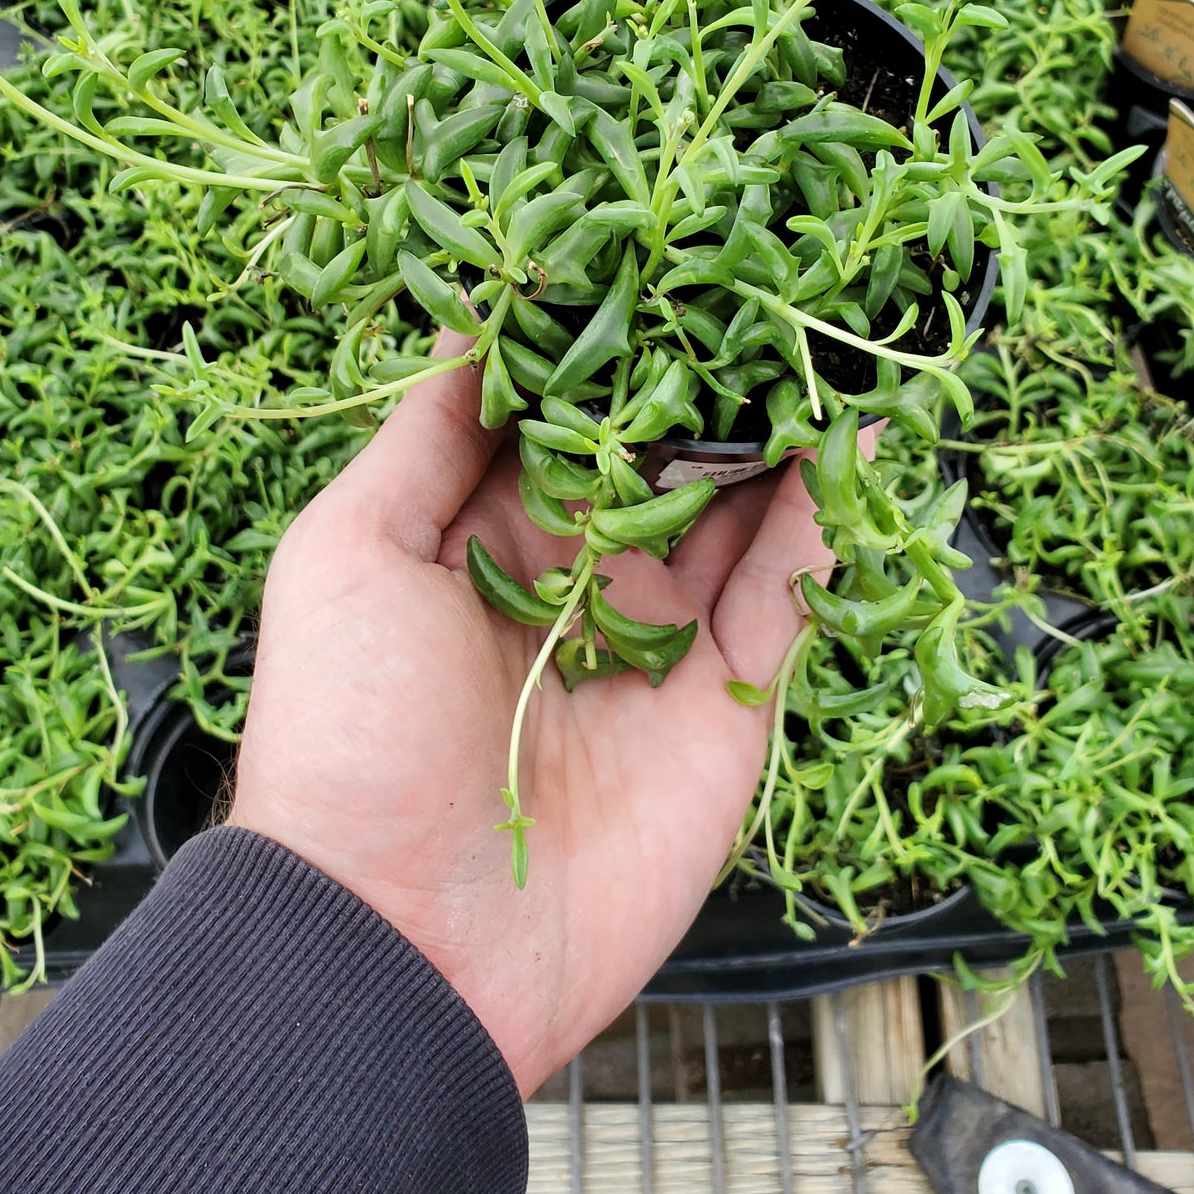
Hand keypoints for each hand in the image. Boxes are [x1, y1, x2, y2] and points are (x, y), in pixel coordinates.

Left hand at [231, 337, 865, 1095]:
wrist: (402, 941)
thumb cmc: (347, 733)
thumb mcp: (347, 554)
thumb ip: (424, 434)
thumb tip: (474, 312)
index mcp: (483, 537)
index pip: (562, 414)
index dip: (605, 340)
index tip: (654, 252)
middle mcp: (577, 580)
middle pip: (661, 456)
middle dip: (705, 378)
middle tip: (762, 277)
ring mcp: (656, 643)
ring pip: (736, 514)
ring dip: (776, 435)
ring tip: (819, 338)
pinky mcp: (723, 710)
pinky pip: (783, 599)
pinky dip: (819, 523)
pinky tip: (847, 442)